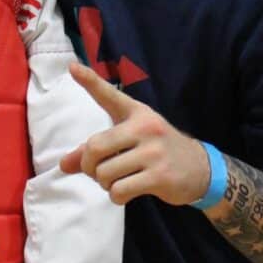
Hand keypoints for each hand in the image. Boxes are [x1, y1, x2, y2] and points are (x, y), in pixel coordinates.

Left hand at [58, 63, 209, 205]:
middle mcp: (145, 127)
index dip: (89, 81)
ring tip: (116, 181)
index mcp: (136, 112)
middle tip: (97, 171)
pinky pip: (119, 191)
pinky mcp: (160, 176)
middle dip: (88, 166)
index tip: (72, 66)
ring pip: (105, 173)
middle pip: (95, 147)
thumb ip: (95, 150)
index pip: (109, 95)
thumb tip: (63, 165)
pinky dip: (115, 196)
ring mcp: (154, 152)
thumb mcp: (129, 141)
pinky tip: (125, 192)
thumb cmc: (155, 150)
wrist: (200, 169)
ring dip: (104, 184)